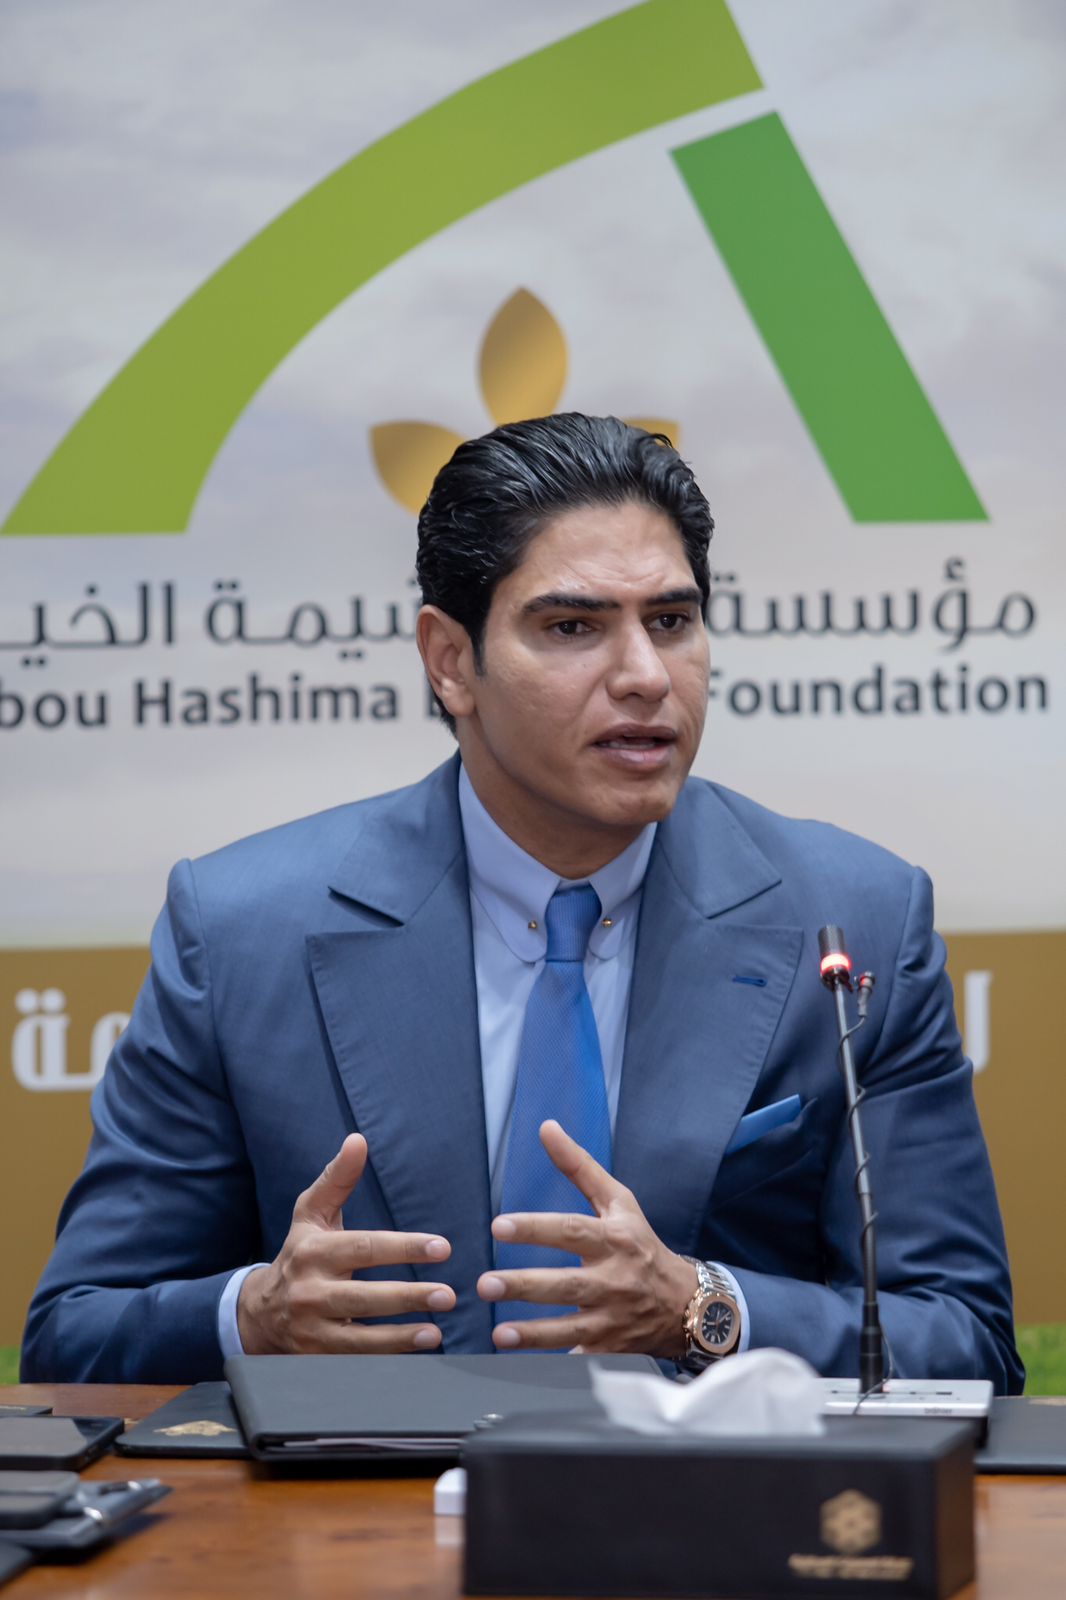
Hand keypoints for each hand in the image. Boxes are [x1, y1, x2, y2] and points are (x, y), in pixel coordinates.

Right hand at [237, 1134, 454, 1353]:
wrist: (259, 1312)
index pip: (365, 1248)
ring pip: (359, 1338)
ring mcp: (311, 1330)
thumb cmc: (299, 1254)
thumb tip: (358, 1140)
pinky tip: (417, 1353)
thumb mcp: (311, 1214)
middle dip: (408, 1296)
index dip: (404, 1247)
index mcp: (314, 1251)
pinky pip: (355, 1362)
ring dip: (400, 1337)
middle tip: (447, 1294)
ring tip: (436, 1332)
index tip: (442, 1247)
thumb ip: (338, 1179)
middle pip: (363, 1296)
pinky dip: (386, 1359)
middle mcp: (310, 1291)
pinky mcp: (315, 1359)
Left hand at [476, 1120, 696, 1356]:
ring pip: (569, 1328)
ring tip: (498, 1333)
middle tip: (486, 1284)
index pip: (571, 1231)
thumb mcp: (618, 1202)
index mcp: (614, 1239)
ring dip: (532, 1333)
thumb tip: (547, 1128)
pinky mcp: (611, 1350)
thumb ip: (579, 1167)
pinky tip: (526, 1367)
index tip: (499, 1226)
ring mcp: (613, 1319)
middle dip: (524, 1285)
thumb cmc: (642, 1245)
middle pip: (565, 1284)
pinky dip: (558, 1365)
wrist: (688, 1304)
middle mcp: (614, 1279)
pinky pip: (582, 1360)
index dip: (535, 1228)